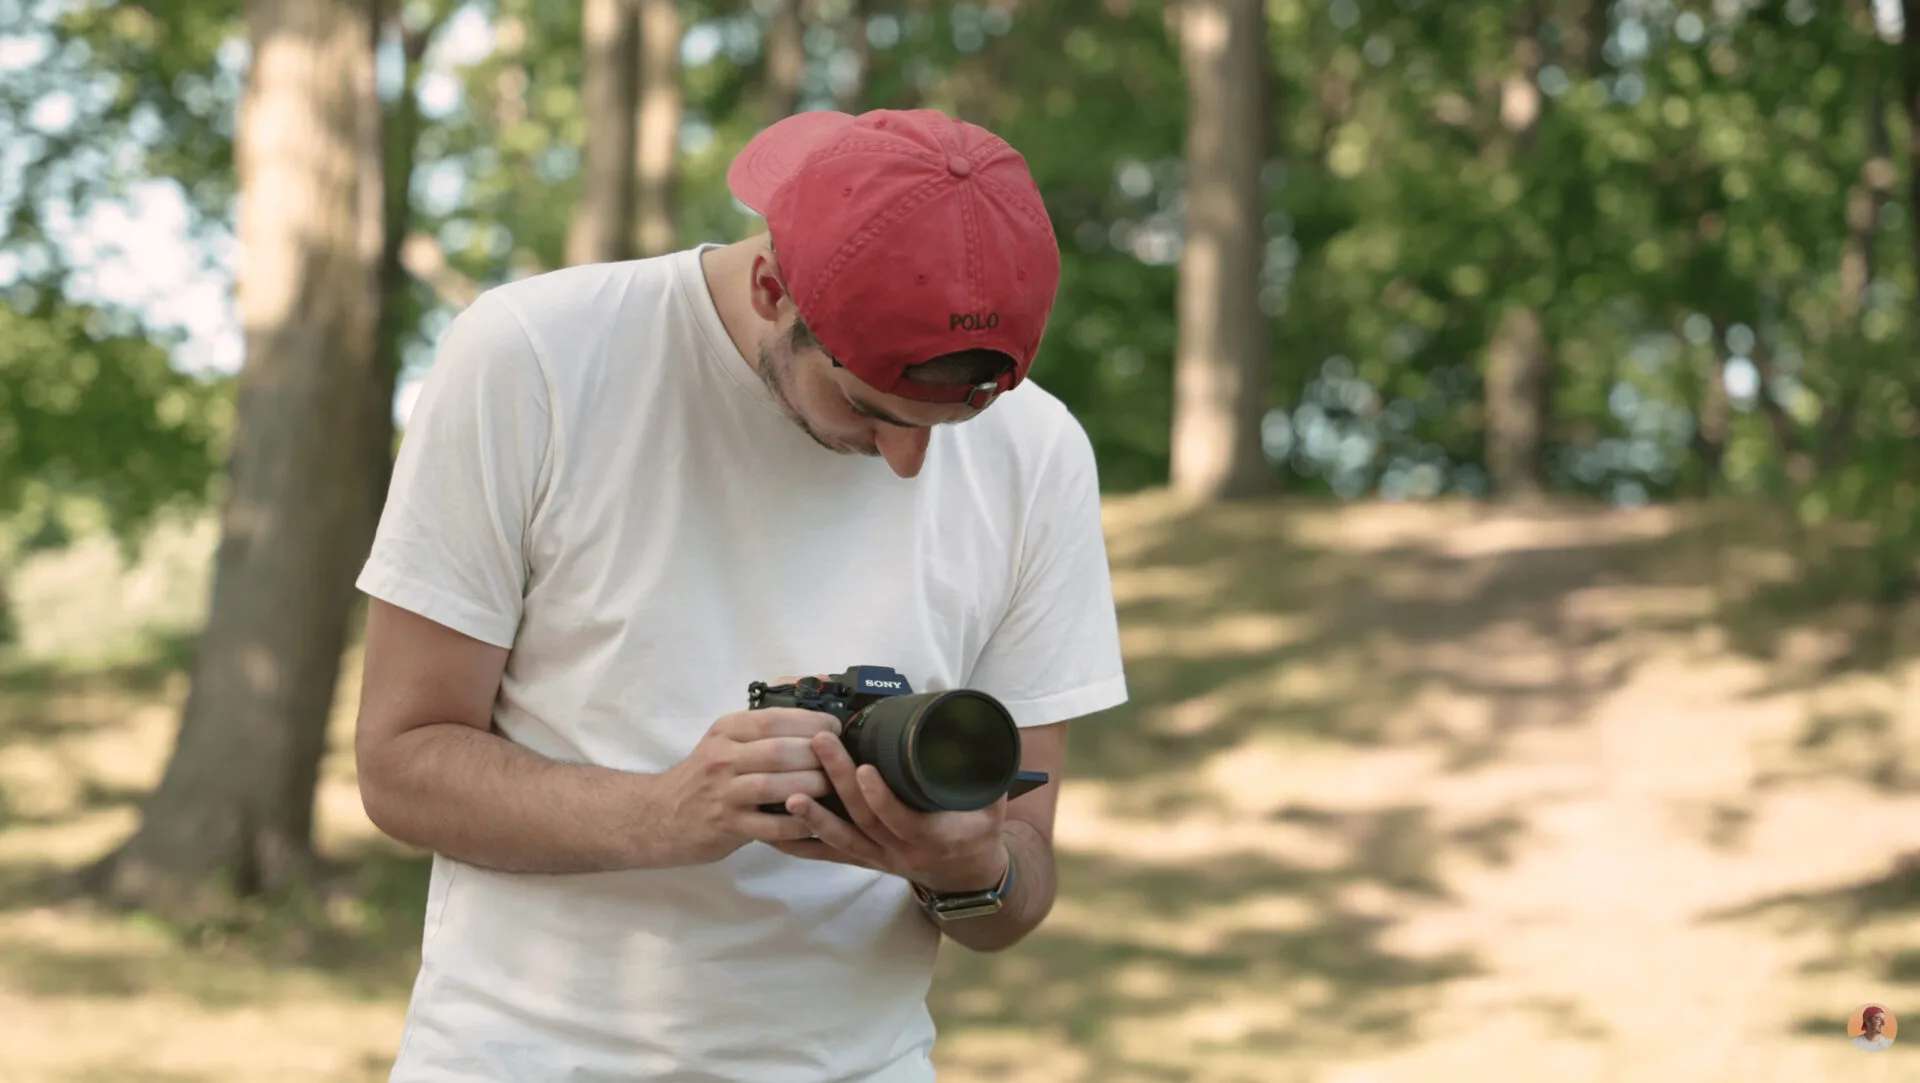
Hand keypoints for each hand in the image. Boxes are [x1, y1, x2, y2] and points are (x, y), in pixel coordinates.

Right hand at [659, 691, 842, 865]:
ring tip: (834, 787)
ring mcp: (725, 793)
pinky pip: (772, 826)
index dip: (810, 722)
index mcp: (727, 729)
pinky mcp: (729, 826)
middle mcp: (723, 757)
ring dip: (813, 786)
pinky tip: (817, 819)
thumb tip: (822, 681)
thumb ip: (770, 714)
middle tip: (841, 759)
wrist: (664, 813)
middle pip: (780, 752)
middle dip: (818, 755)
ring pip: (776, 786)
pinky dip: (800, 822)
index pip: (773, 719)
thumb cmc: (709, 771)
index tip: (834, 728)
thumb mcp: (729, 735)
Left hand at [769, 730, 1010, 893]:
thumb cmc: (979, 831)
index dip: (883, 798)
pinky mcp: (862, 859)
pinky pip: (827, 854)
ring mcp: (878, 858)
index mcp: (934, 837)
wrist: (968, 875)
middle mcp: (901, 852)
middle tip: (821, 744)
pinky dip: (799, 843)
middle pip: (864, 820)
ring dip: (813, 816)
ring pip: (841, 839)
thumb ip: (984, 769)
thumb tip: (976, 726)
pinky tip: (771, 830)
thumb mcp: (991, 802)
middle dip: (840, 782)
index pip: (903, 820)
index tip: (866, 768)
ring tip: (788, 793)